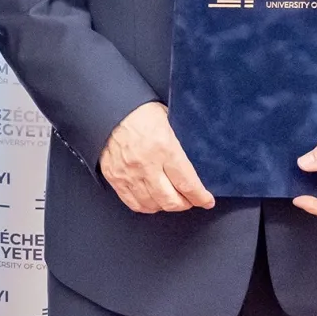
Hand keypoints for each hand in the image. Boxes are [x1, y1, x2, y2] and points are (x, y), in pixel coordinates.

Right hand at [98, 102, 215, 213]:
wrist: (109, 108)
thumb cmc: (140, 112)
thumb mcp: (169, 121)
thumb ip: (179, 143)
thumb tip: (194, 160)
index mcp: (164, 148)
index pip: (187, 184)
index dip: (200, 197)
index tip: (206, 201)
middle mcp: (146, 165)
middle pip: (171, 201)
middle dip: (185, 204)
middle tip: (190, 200)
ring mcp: (128, 174)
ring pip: (153, 205)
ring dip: (165, 206)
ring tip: (171, 200)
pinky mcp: (114, 177)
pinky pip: (133, 203)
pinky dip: (146, 206)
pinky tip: (152, 201)